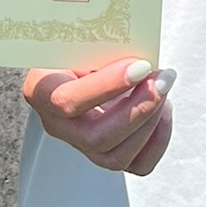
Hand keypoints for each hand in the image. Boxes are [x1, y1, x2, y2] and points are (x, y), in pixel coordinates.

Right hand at [22, 59, 173, 175]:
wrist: (75, 64)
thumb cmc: (77, 49)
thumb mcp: (79, 41)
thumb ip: (101, 49)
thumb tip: (140, 57)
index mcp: (41, 93)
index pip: (69, 101)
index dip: (108, 86)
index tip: (141, 66)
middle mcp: (57, 126)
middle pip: (97, 137)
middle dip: (139, 108)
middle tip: (162, 79)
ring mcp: (82, 146)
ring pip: (118, 156)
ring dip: (151, 122)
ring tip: (163, 88)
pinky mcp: (108, 155)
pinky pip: (138, 165)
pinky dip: (158, 140)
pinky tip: (164, 111)